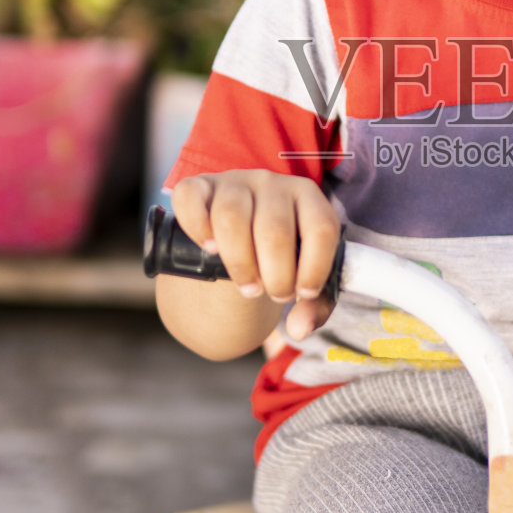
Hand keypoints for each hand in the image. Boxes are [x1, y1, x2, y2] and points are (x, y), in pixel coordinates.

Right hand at [171, 169, 340, 339]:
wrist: (242, 239)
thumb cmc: (280, 258)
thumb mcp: (304, 276)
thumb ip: (313, 307)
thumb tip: (299, 329)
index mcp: (308, 197)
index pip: (320, 227)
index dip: (315, 267)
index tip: (304, 293)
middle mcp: (272, 183)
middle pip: (274, 230)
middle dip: (276, 275)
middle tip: (274, 294)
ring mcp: (234, 182)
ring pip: (232, 217)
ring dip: (239, 262)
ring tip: (247, 285)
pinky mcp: (200, 186)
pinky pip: (191, 199)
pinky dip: (197, 226)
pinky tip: (209, 250)